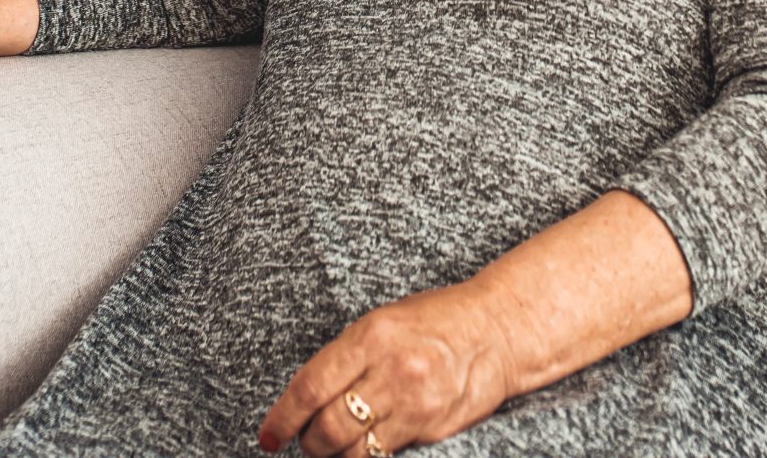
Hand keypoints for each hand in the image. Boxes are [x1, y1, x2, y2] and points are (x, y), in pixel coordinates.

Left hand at [258, 282, 516, 454]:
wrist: (498, 330)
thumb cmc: (436, 322)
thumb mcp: (383, 324)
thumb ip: (347, 357)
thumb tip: (305, 398)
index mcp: (370, 335)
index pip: (310, 387)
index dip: (283, 418)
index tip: (269, 436)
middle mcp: (391, 370)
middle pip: (329, 426)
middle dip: (309, 444)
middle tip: (306, 443)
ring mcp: (414, 402)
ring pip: (354, 450)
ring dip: (335, 456)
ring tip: (333, 449)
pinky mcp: (432, 427)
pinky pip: (384, 455)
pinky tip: (363, 451)